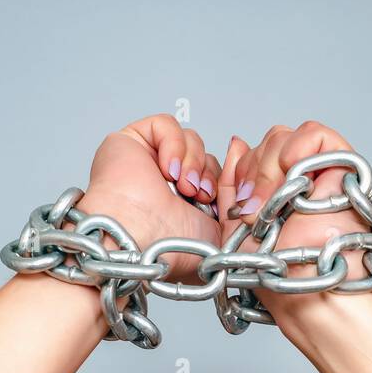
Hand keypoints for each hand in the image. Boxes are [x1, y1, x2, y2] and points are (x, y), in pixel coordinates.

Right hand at [77, 115, 221, 284]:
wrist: (142, 244)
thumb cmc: (172, 248)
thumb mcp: (225, 229)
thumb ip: (237, 194)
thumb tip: (240, 147)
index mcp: (188, 206)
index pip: (216, 174)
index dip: (223, 179)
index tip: (219, 196)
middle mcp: (167, 184)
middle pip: (204, 155)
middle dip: (208, 174)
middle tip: (200, 195)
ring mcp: (148, 161)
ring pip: (189, 139)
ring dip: (193, 162)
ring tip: (184, 186)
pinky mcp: (132, 141)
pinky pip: (166, 124)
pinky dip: (174, 144)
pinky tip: (169, 169)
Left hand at [217, 121, 371, 322]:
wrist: (306, 291)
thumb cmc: (278, 277)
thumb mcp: (237, 229)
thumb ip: (234, 186)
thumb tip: (237, 144)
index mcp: (276, 194)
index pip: (254, 157)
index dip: (243, 173)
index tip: (242, 204)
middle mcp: (301, 183)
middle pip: (270, 144)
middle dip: (256, 171)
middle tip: (257, 210)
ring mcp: (322, 175)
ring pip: (289, 138)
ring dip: (272, 165)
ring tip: (275, 204)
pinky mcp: (345, 171)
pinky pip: (319, 136)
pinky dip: (300, 144)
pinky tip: (292, 166)